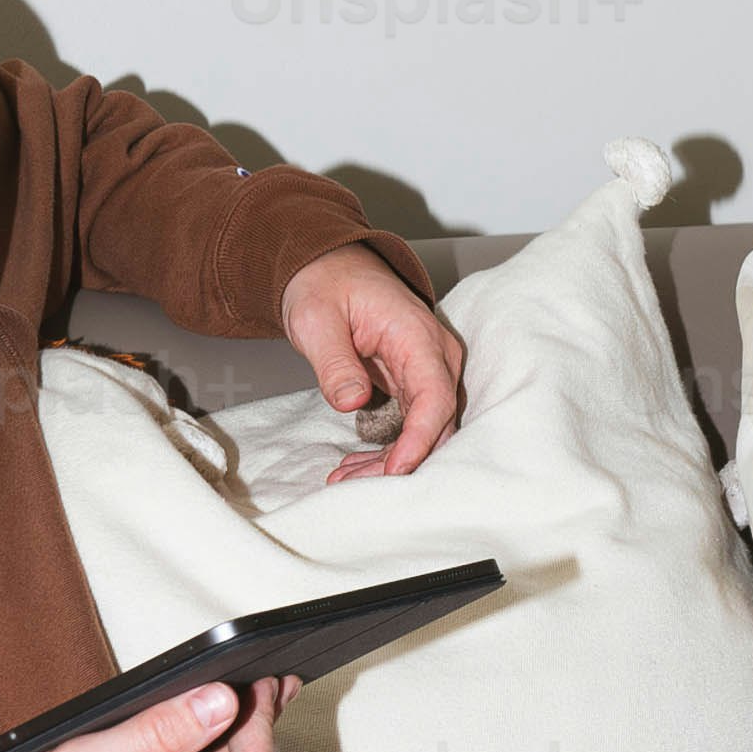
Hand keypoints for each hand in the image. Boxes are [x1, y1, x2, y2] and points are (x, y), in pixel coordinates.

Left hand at [281, 244, 463, 478]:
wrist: (330, 268)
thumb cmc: (326, 285)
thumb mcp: (316, 319)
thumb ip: (335, 361)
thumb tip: (352, 400)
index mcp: (417, 334)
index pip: (434, 396)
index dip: (419, 439)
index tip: (395, 470)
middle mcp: (434, 356)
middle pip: (436, 422)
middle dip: (401, 460)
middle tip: (354, 483)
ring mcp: (428, 371)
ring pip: (426, 430)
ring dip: (391, 460)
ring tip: (345, 478)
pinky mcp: (414, 384)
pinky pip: (411, 425)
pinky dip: (387, 449)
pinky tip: (354, 465)